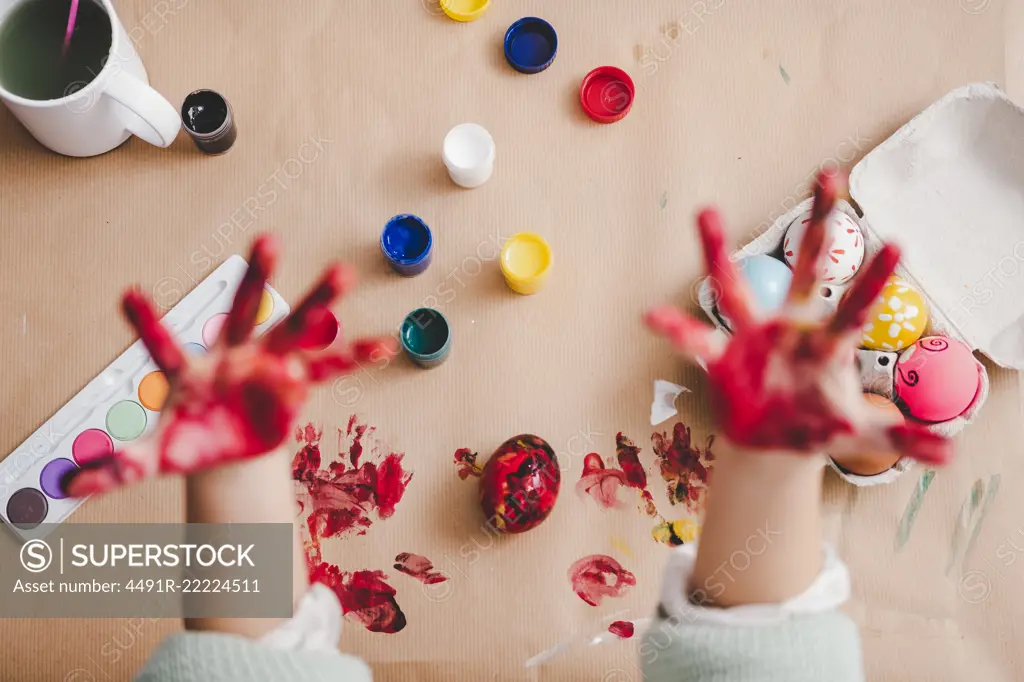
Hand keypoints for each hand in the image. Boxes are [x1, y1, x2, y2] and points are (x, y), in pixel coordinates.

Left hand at [63, 236, 395, 496]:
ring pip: (295, 327)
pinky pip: (330, 370)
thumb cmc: (190, 440)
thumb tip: (68, 484)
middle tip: (268, 238)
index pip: (166, 346)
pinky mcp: (296, 384)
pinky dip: (355, 358)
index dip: (148, 322)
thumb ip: (118, 467)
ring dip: (318, 301)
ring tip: (342, 275)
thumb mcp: (156, 458)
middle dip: (257, 279)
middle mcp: (233, 356)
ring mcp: (268, 365)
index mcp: (192, 372)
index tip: (128, 292)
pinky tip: (384, 345)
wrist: (226, 446)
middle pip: (244, 312)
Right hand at [645, 172, 949, 464]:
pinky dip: (675, 330)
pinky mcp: (722, 357)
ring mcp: (753, 337)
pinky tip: (651, 315)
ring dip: (718, 251)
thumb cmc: (817, 425)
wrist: (772, 441)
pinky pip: (695, 341)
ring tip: (706, 210)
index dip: (873, 279)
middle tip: (829, 173)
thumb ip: (899, 438)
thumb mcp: (857, 433)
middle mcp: (791, 326)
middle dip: (818, 222)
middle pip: (807, 266)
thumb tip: (950, 455)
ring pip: (734, 286)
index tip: (897, 243)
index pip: (855, 307)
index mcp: (827, 343)